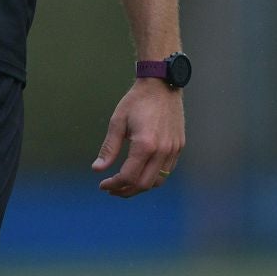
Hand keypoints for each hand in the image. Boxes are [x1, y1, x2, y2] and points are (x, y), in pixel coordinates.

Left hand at [91, 79, 184, 197]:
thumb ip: (108, 148)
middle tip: (112, 189)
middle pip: (143, 184)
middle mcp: (162, 150)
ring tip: (125, 184)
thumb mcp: (117, 122)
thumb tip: (97, 169)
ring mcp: (173, 149)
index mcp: (145, 145)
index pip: (128, 177)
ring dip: (140, 187)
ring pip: (157, 181)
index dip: (114, 184)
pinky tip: (141, 172)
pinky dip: (153, 177)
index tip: (103, 184)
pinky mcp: (179, 146)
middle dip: (125, 191)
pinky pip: (167, 171)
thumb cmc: (137, 101)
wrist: (161, 84)